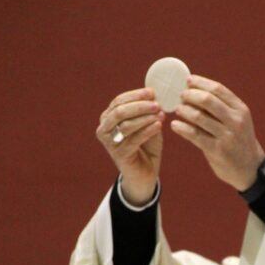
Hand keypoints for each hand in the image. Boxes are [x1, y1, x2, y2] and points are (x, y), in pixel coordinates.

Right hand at [96, 88, 166, 204]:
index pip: (119, 101)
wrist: (145, 172)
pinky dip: (148, 130)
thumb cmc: (146, 145)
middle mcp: (104, 128)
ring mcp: (109, 143)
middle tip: (157, 104)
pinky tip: (159, 125)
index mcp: (108, 117)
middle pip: (120, 111)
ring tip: (161, 114)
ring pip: (127, 125)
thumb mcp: (146, 124)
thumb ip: (147, 111)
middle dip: (140, 106)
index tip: (152, 92)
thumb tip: (154, 94)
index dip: (136, 95)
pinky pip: (134, 139)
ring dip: (145, 118)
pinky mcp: (119, 154)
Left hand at [170, 75, 263, 190]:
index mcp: (240, 109)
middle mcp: (236, 121)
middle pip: (208, 100)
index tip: (188, 80)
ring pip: (199, 117)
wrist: (250, 168)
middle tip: (180, 96)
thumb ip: (222, 107)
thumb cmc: (239, 141)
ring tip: (177, 109)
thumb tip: (196, 91)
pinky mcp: (218, 150)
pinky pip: (195, 135)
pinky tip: (174, 125)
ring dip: (184, 110)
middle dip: (190, 95)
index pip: (218, 89)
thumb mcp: (238, 121)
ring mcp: (227, 136)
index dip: (200, 83)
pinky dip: (182, 128)